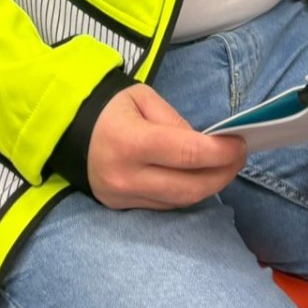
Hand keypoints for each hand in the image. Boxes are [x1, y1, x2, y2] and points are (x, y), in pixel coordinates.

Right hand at [87, 83, 247, 209]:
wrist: (68, 132)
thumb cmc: (109, 108)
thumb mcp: (143, 99)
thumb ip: (176, 121)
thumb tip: (207, 144)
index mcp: (130, 143)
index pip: (187, 154)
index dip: (220, 152)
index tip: (240, 144)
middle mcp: (126, 177)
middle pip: (188, 188)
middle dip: (222, 175)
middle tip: (239, 158)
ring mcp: (122, 198)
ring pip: (179, 202)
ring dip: (208, 187)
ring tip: (224, 167)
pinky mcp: (122, 208)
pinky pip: (164, 206)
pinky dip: (187, 193)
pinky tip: (199, 177)